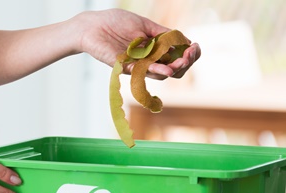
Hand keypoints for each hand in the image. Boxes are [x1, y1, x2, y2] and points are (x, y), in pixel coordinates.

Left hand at [73, 9, 200, 79]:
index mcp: (154, 49)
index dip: (189, 54)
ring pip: (160, 74)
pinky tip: (166, 69)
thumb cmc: (115, 22)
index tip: (195, 47)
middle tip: (190, 54)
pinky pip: (142, 72)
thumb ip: (163, 33)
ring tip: (182, 62)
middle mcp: (147, 60)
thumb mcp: (144, 24)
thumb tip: (185, 40)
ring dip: (174, 68)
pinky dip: (156, 70)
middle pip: (173, 70)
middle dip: (185, 63)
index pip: (177, 58)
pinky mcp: (124, 67)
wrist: (92, 25)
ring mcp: (136, 65)